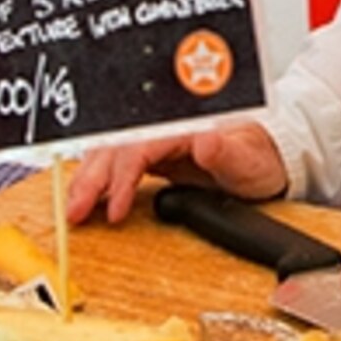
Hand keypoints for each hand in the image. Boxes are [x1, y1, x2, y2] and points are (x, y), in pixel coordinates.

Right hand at [64, 124, 287, 227]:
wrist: (266, 157)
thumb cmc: (259, 159)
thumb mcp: (249, 162)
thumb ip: (226, 153)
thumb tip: (205, 141)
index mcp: (182, 127)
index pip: (140, 147)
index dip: (122, 178)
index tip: (115, 210)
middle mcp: (164, 130)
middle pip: (116, 148)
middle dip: (92, 180)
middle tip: (75, 214)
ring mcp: (156, 141)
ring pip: (110, 153)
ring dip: (88, 180)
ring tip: (73, 210)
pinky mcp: (152, 154)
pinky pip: (116, 163)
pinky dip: (98, 180)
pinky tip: (87, 199)